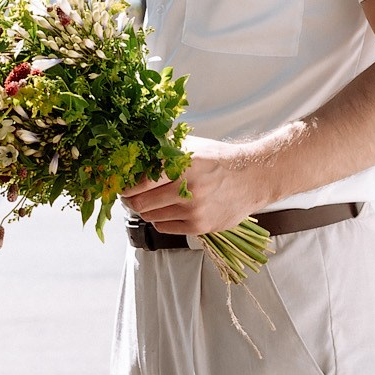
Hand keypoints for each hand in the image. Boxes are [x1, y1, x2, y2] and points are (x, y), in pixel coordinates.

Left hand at [123, 137, 276, 238]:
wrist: (253, 178)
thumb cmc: (219, 160)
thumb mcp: (192, 146)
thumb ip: (164, 150)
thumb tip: (133, 153)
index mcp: (182, 164)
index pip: (140, 182)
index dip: (125, 185)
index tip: (121, 184)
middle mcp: (188, 189)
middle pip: (140, 204)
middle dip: (129, 200)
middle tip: (129, 195)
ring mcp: (194, 210)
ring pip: (151, 217)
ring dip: (145, 210)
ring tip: (150, 200)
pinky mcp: (199, 227)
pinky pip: (165, 228)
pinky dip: (160, 220)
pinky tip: (167, 209)